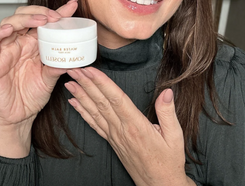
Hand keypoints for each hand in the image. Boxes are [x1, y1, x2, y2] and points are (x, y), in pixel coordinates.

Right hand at [0, 0, 77, 156]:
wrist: (17, 116)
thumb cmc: (31, 95)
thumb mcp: (50, 79)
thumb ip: (58, 67)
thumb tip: (73, 60)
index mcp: (35, 45)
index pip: (45, 23)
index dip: (58, 12)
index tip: (72, 6)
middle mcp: (20, 43)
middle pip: (26, 16)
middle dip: (41, 12)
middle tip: (55, 16)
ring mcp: (6, 49)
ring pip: (10, 22)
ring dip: (25, 18)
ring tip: (40, 20)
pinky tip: (9, 29)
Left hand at [65, 67, 195, 185]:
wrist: (159, 185)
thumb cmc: (168, 161)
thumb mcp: (175, 136)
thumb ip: (168, 112)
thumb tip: (166, 92)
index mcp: (136, 125)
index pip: (116, 98)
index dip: (102, 83)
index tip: (91, 70)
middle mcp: (121, 129)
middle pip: (100, 102)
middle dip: (86, 84)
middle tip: (74, 70)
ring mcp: (114, 136)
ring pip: (94, 111)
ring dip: (81, 95)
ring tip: (70, 82)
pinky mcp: (111, 141)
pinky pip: (94, 124)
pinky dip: (82, 112)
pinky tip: (74, 103)